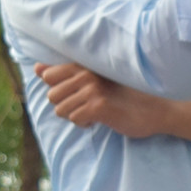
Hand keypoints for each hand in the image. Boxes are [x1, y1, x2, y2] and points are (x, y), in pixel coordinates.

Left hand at [37, 63, 170, 137]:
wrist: (153, 110)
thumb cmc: (121, 97)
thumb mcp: (92, 81)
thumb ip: (63, 74)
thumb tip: (36, 68)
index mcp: (83, 66)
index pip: (49, 76)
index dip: (59, 91)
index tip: (77, 93)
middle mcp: (86, 75)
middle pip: (52, 96)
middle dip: (66, 106)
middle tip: (87, 105)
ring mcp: (92, 90)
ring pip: (61, 110)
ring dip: (76, 115)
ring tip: (94, 112)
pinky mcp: (98, 106)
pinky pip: (74, 119)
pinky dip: (84, 123)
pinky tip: (99, 119)